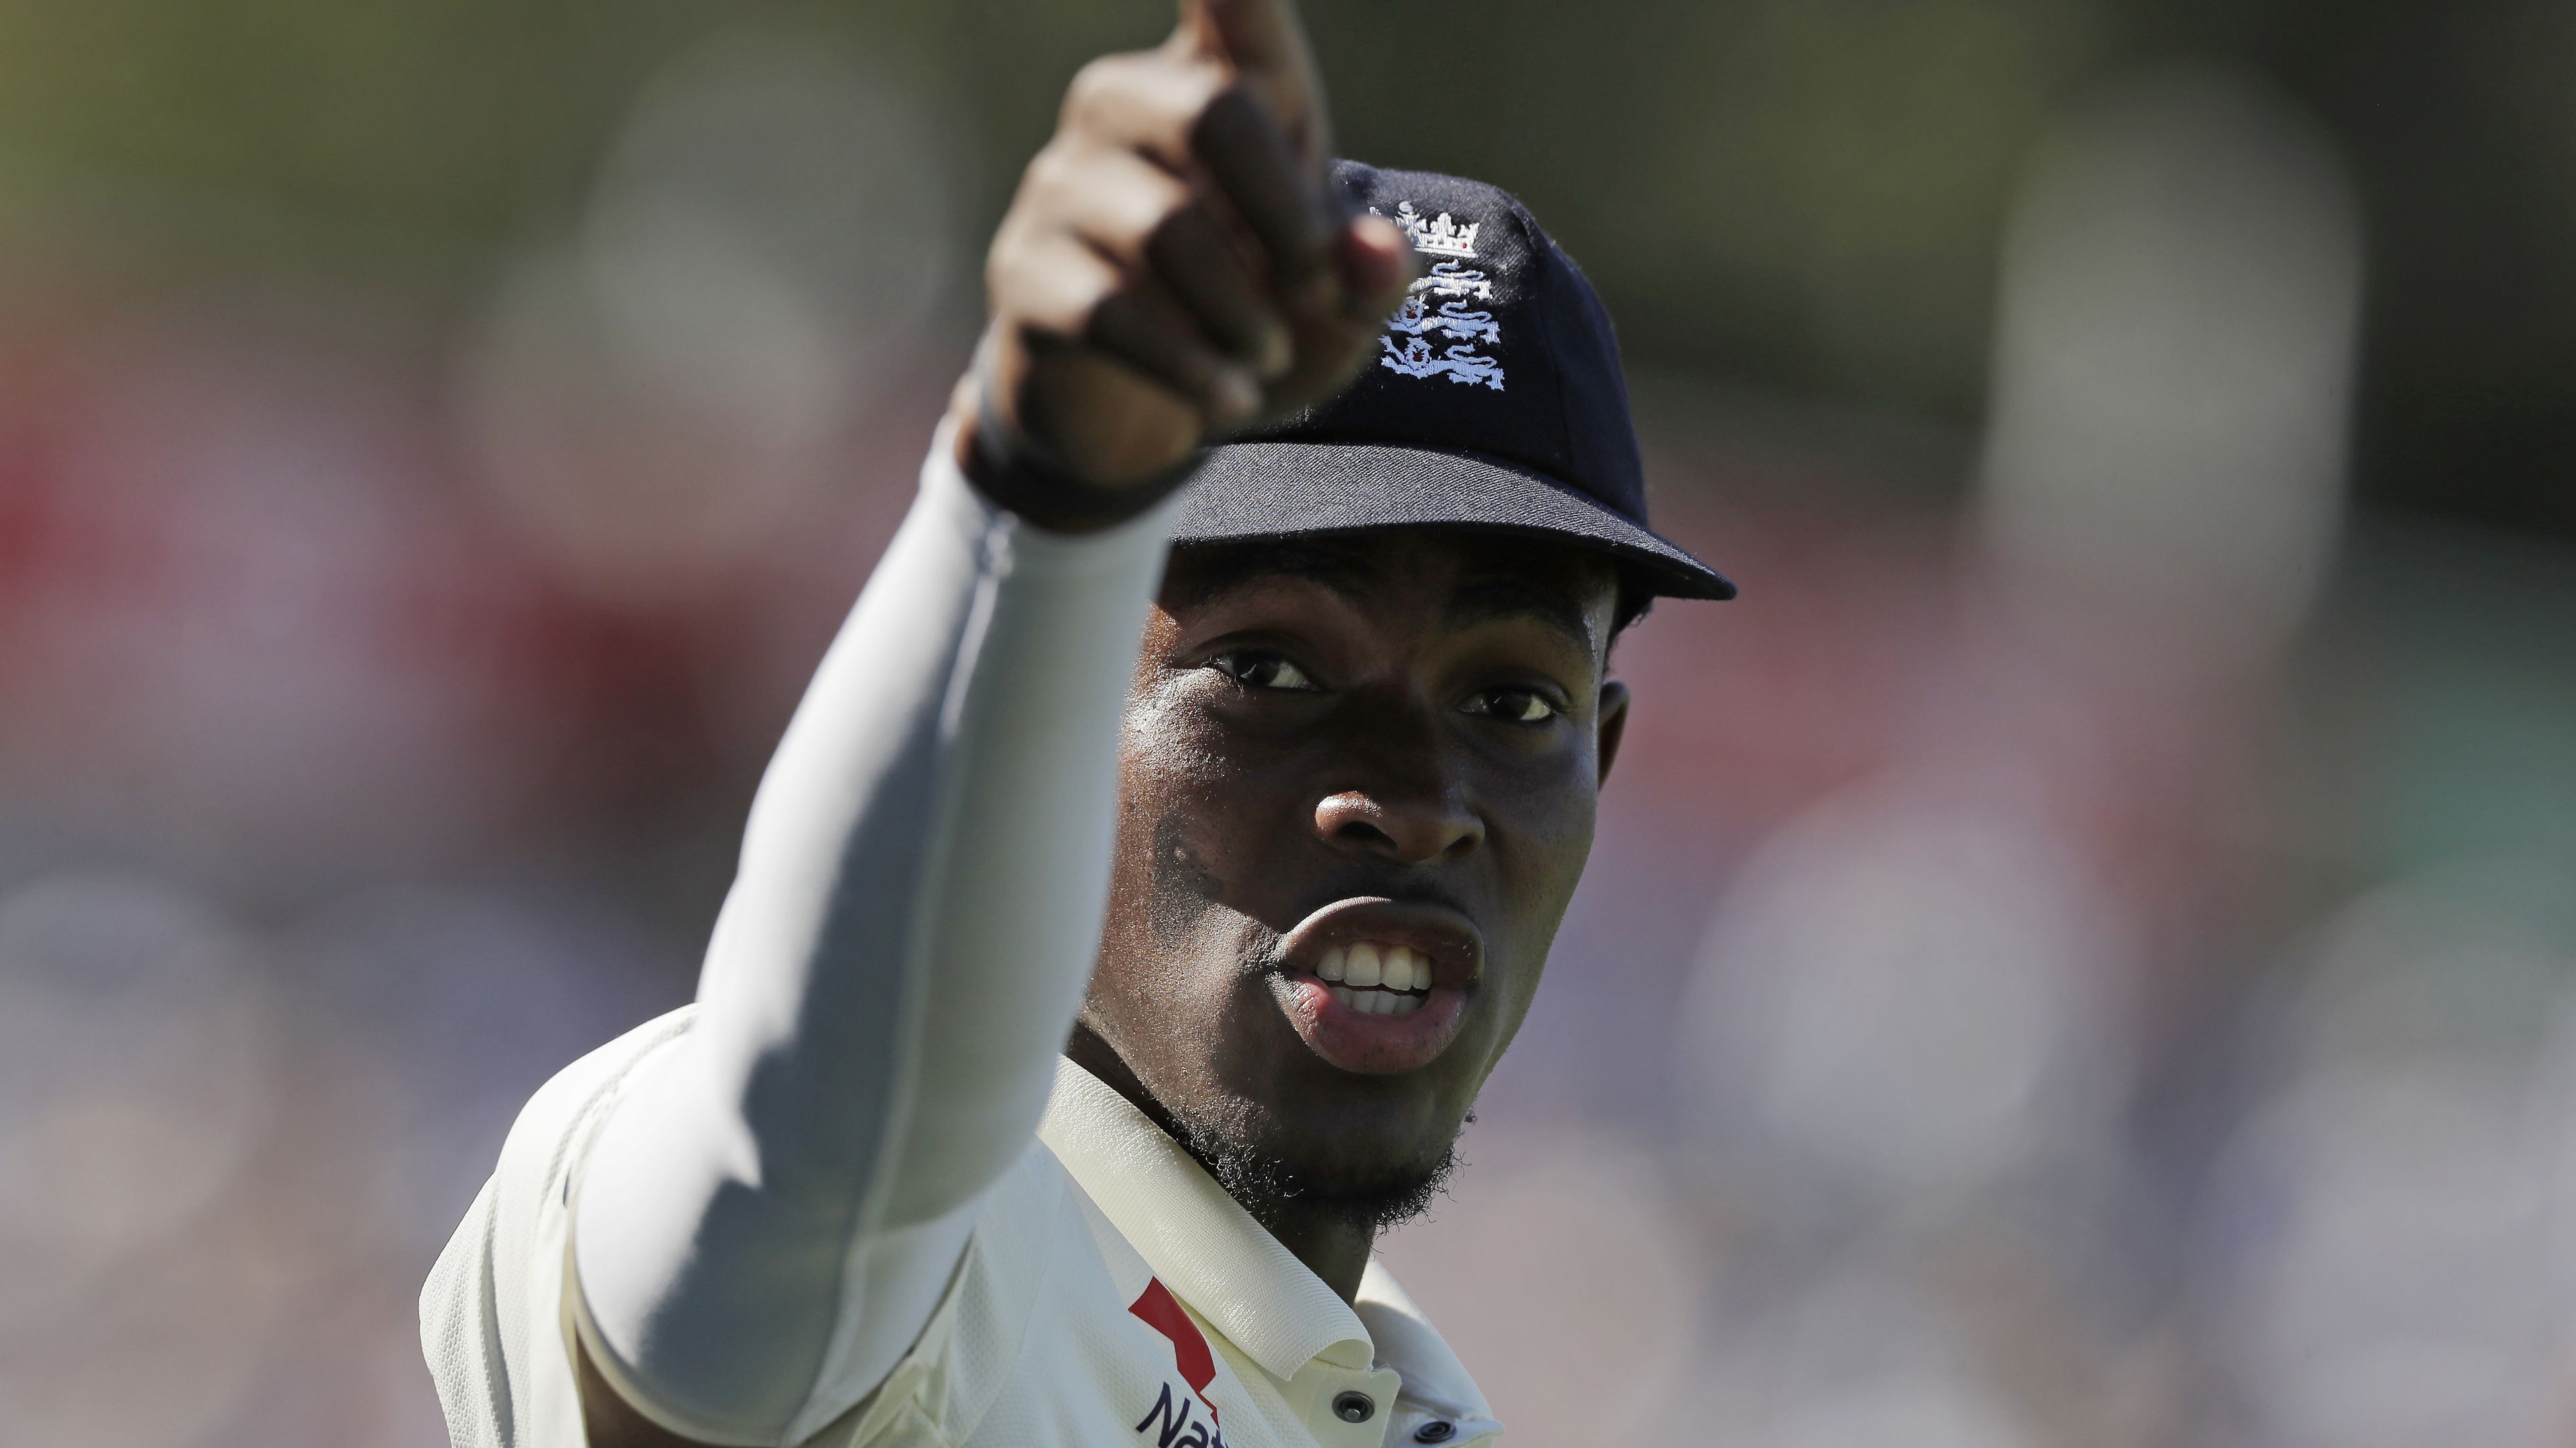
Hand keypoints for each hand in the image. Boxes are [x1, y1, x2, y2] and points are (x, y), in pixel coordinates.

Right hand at [952, 0, 1416, 517]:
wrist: (1140, 417)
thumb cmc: (1250, 325)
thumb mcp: (1333, 313)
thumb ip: (1370, 279)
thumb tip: (1379, 254)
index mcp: (1213, 81)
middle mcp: (1124, 106)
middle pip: (1211, 110)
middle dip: (1288, 218)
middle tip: (1320, 293)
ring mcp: (1062, 184)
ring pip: (1163, 227)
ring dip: (1239, 310)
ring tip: (1267, 360)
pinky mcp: (1025, 272)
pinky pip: (1108, 309)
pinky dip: (1186, 364)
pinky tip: (1227, 398)